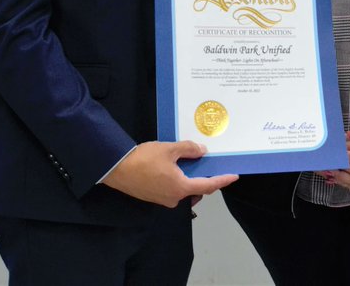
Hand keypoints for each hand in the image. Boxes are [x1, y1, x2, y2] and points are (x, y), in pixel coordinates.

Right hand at [102, 140, 237, 207]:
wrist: (116, 169)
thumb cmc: (144, 159)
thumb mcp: (169, 149)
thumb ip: (189, 149)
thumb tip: (202, 151)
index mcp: (181, 188)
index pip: (208, 186)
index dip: (222, 180)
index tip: (234, 176)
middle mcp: (174, 198)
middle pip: (196, 191)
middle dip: (205, 180)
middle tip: (210, 166)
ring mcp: (162, 200)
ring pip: (184, 191)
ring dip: (190, 181)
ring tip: (192, 165)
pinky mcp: (153, 197)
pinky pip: (172, 191)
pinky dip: (178, 182)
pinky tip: (176, 169)